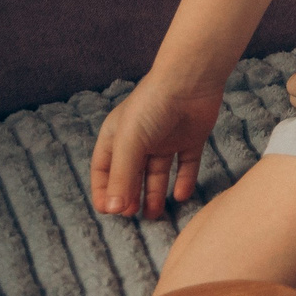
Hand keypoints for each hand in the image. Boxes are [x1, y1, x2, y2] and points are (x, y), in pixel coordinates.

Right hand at [90, 75, 221, 218]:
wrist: (191, 80)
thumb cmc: (152, 106)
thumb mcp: (129, 143)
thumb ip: (122, 177)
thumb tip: (113, 211)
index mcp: (116, 137)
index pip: (104, 171)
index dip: (104, 192)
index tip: (109, 212)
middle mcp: (140, 140)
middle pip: (131, 176)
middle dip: (131, 196)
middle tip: (134, 215)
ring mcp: (165, 139)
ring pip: (158, 173)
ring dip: (155, 193)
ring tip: (155, 214)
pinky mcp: (190, 138)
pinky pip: (186, 165)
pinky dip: (184, 180)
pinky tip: (181, 195)